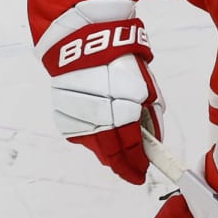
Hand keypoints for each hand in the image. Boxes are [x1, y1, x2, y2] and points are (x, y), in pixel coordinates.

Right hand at [43, 20, 162, 182]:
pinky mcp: (64, 118)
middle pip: (112, 156)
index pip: (132, 149)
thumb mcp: (146, 88)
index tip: (141, 172)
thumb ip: (151, 118)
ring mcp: (79, 119)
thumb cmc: (119, 63)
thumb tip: (153, 142)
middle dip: (124, 167)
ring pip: (96, 148)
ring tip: (118, 144)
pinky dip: (93, 136)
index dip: (138, 164)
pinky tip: (99, 124)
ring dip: (109, 151)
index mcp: (124, 110)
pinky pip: (82, 136)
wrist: (82, 46)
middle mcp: (99, 118)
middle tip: (132, 171)